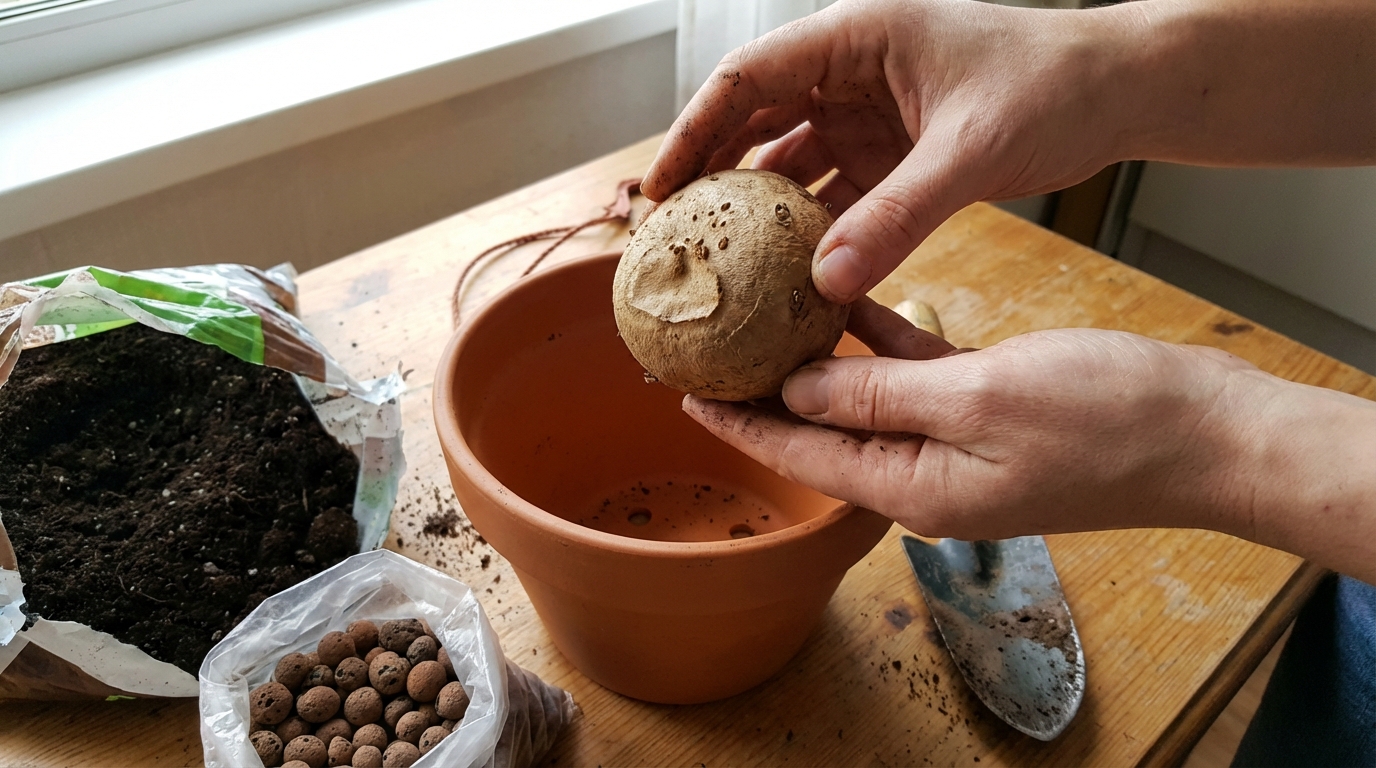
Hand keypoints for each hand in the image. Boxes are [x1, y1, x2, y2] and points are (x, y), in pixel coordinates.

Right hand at [645, 0, 1375, 304]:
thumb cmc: (1055, 82)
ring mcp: (870, 115)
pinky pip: (836, 197)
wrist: (1122, 91)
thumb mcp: (971, 149)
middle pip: (754, 123)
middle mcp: (851, 73)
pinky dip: (812, 235)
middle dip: (711, 178)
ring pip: (791, 165)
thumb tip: (825, 283)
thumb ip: (899, 216)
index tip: (658, 189)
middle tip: (672, 239)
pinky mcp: (894, 156)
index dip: (693, 132)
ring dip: (758, 214)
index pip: (747, 78)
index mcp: (856, 37)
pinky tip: (788, 278)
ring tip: (716, 268)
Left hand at [683, 302, 1375, 584]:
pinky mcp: (991, 412)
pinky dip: (884, 343)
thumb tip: (798, 386)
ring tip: (765, 317)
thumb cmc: (1105, 421)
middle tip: (715, 347)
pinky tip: (852, 304)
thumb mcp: (975, 397)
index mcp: (914, 488)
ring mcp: (961, 445)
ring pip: (868, 398)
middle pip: (826, 430)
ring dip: (822, 360)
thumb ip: (877, 395)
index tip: (685, 392)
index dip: (742, 422)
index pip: (802, 455)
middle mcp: (927, 475)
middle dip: (770, 391)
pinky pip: (917, 377)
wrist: (1207, 433)